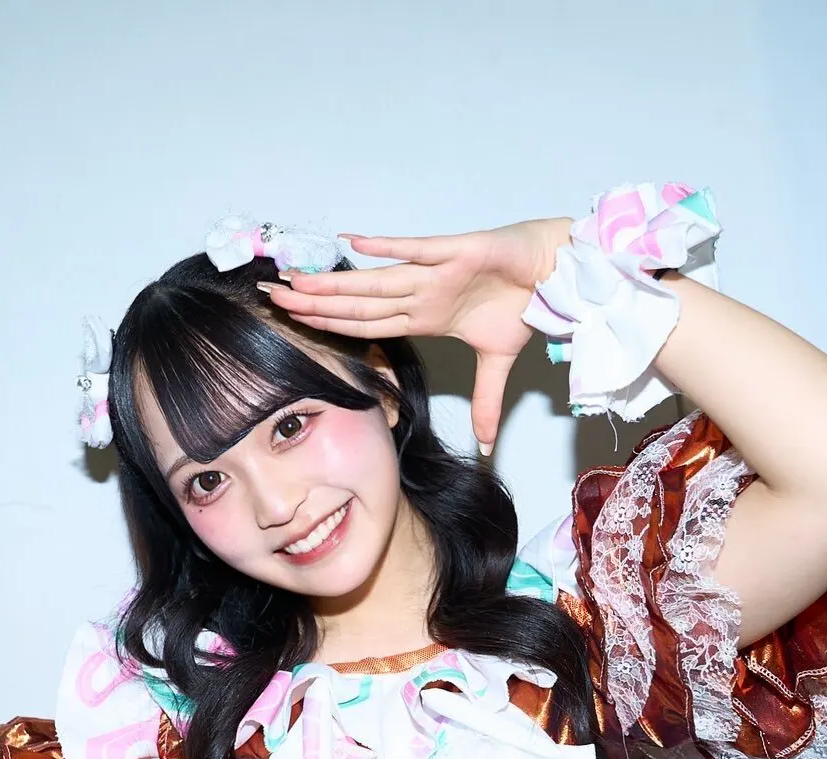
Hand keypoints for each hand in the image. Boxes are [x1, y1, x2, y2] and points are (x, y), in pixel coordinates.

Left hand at [261, 217, 573, 453]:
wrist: (556, 271)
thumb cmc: (523, 303)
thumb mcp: (499, 362)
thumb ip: (486, 402)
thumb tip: (486, 446)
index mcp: (423, 315)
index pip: (366, 324)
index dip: (330, 324)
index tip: (292, 323)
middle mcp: (421, 293)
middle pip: (358, 302)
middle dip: (314, 302)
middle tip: (269, 296)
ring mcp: (435, 272)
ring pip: (376, 280)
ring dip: (336, 282)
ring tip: (296, 280)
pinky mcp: (458, 251)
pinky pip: (418, 249)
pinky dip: (390, 248)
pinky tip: (354, 243)